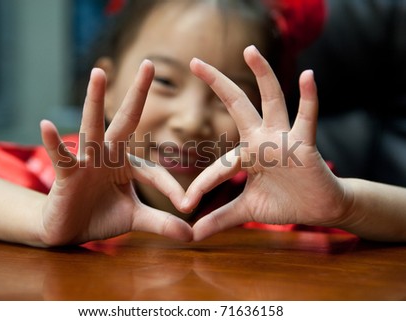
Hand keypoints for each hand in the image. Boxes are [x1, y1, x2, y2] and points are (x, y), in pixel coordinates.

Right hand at [39, 61, 191, 245]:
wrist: (69, 229)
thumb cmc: (101, 216)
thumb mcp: (135, 219)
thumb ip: (161, 223)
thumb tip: (191, 236)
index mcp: (127, 164)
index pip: (155, 170)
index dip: (172, 188)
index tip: (188, 206)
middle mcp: (108, 154)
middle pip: (125, 121)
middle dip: (138, 94)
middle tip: (149, 63)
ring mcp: (86, 160)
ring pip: (92, 127)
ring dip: (95, 101)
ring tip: (98, 73)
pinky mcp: (66, 173)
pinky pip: (61, 156)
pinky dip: (54, 142)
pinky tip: (46, 124)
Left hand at [184, 45, 352, 240]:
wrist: (319, 208)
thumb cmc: (284, 203)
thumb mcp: (247, 210)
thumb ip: (221, 219)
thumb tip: (192, 234)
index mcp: (246, 154)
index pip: (218, 165)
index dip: (201, 186)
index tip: (186, 206)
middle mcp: (262, 138)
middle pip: (237, 104)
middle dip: (217, 83)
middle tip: (194, 61)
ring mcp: (283, 137)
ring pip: (272, 100)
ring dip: (262, 75)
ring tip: (249, 50)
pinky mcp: (305, 142)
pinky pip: (307, 117)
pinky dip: (309, 98)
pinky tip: (309, 75)